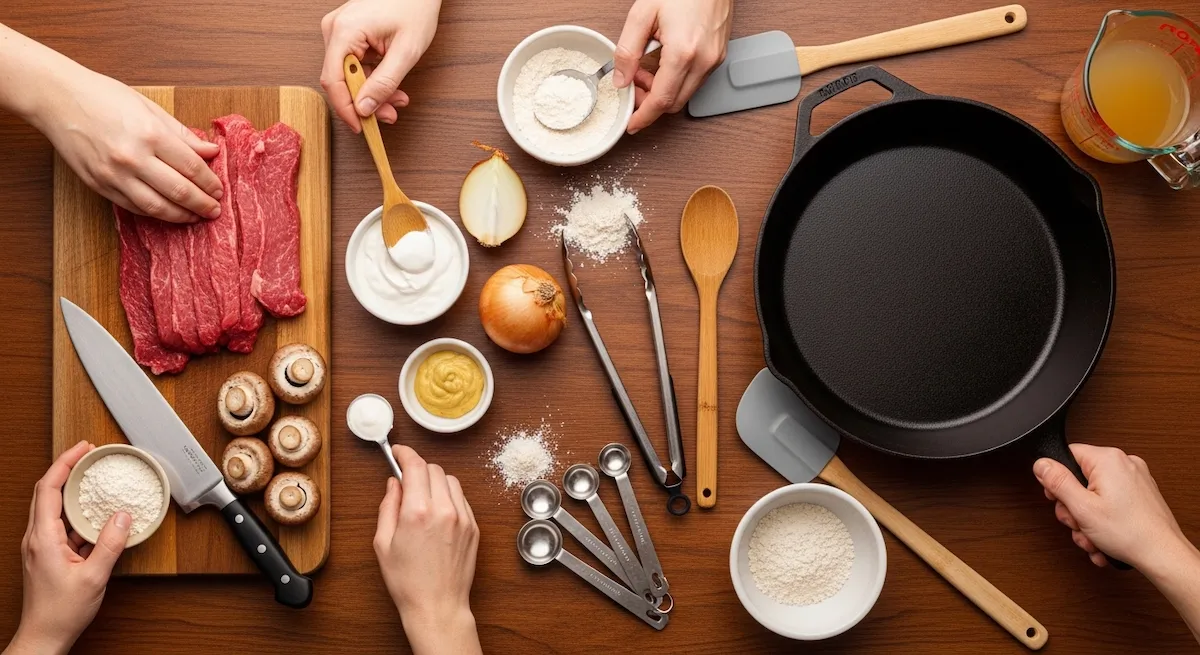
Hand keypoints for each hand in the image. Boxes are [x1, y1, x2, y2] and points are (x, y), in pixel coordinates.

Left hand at [8, 441, 130, 654]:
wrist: (44, 637)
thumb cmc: (60, 613)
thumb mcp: (93, 577)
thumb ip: (111, 545)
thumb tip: (124, 516)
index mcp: (43, 538)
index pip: (49, 488)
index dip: (65, 463)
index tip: (83, 449)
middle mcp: (37, 538)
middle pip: (47, 492)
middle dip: (67, 468)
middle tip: (89, 455)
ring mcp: (41, 546)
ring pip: (53, 507)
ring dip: (72, 489)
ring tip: (93, 478)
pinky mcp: (48, 555)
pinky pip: (61, 524)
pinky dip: (77, 512)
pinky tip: (95, 514)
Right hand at [37, 68, 221, 222]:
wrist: (57, 99)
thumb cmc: (104, 97)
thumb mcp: (149, 108)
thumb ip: (182, 134)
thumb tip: (211, 151)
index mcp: (150, 134)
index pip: (192, 167)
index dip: (210, 182)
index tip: (219, 190)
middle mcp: (132, 158)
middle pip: (179, 191)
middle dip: (202, 204)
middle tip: (215, 210)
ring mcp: (113, 174)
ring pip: (156, 207)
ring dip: (181, 216)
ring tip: (196, 217)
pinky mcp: (99, 185)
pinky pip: (133, 207)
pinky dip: (154, 213)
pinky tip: (168, 212)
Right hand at [320, 0, 441, 131]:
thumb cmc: (414, 7)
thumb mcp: (406, 51)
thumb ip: (385, 83)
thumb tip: (365, 108)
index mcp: (344, 31)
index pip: (333, 81)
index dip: (346, 109)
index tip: (362, 127)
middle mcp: (335, 29)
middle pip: (341, 80)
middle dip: (366, 102)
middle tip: (390, 115)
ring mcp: (339, 30)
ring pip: (349, 75)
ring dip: (372, 92)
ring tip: (398, 99)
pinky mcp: (348, 33)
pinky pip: (354, 64)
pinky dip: (372, 78)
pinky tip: (391, 85)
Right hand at [374, 446, 480, 654]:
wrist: (437, 606)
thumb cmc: (407, 581)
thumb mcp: (383, 543)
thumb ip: (388, 507)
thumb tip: (394, 483)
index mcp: (418, 512)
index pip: (415, 465)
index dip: (405, 453)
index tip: (398, 452)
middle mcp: (444, 510)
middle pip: (433, 469)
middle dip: (418, 470)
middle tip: (406, 484)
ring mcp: (463, 517)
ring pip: (450, 480)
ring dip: (435, 482)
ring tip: (422, 501)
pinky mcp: (474, 527)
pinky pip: (461, 498)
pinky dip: (448, 497)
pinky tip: (437, 514)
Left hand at [613, 0, 731, 133]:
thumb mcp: (643, 14)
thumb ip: (627, 50)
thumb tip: (620, 79)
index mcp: (683, 53)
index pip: (661, 100)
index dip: (643, 117)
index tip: (631, 124)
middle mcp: (703, 61)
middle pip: (673, 103)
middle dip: (650, 103)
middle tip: (634, 86)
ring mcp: (714, 60)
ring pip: (685, 95)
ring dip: (663, 92)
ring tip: (646, 71)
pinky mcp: (718, 56)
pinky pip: (695, 81)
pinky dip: (676, 81)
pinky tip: (664, 64)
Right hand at [1034, 444, 1186, 568]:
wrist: (1163, 556)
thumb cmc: (1131, 533)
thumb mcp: (1081, 507)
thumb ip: (1057, 482)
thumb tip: (1041, 464)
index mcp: (1108, 459)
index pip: (1067, 455)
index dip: (1056, 479)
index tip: (1058, 499)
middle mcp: (1124, 464)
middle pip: (1079, 478)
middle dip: (1074, 507)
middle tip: (1078, 523)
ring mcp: (1135, 479)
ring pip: (1094, 494)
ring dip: (1087, 519)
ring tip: (1093, 536)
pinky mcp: (1140, 494)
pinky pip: (1110, 502)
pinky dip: (1103, 520)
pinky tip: (1103, 537)